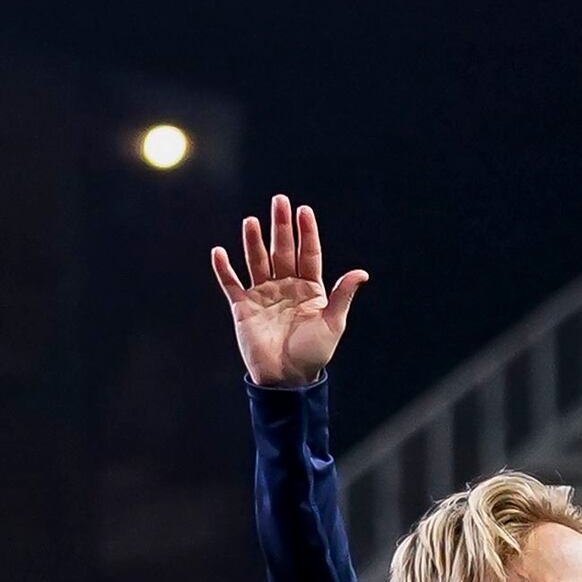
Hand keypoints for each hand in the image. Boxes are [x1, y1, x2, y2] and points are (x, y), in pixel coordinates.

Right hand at [208, 197, 368, 386]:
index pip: (308, 253)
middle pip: (282, 250)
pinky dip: (224, 269)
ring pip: (257, 261)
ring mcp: (263, 295)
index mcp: (309, 288)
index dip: (306, 232)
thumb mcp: (333, 324)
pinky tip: (219, 252)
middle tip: (279, 201)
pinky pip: (231, 284)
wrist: (286, 380)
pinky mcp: (243, 308)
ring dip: (253, 241)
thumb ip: (342, 295)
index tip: (304, 210)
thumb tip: (361, 272)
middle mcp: (286, 286)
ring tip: (251, 221)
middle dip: (280, 226)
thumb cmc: (313, 354)